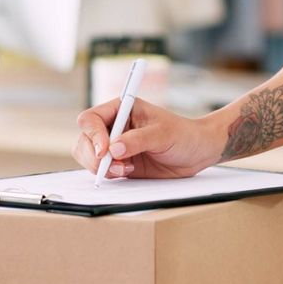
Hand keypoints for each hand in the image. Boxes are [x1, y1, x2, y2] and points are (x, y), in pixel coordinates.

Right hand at [71, 97, 219, 179]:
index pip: (91, 119)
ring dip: (102, 167)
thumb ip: (138, 140)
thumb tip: (113, 149)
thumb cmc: (184, 134)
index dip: (93, 135)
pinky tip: (129, 172)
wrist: (197, 152)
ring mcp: (115, 146)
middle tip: (114, 166)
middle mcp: (114, 126)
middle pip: (84, 140)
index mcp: (122, 109)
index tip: (104, 150)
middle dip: (94, 156)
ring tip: (126, 169)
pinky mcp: (119, 163)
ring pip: (89, 157)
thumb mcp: (163, 134)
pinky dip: (109, 175)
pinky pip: (102, 171)